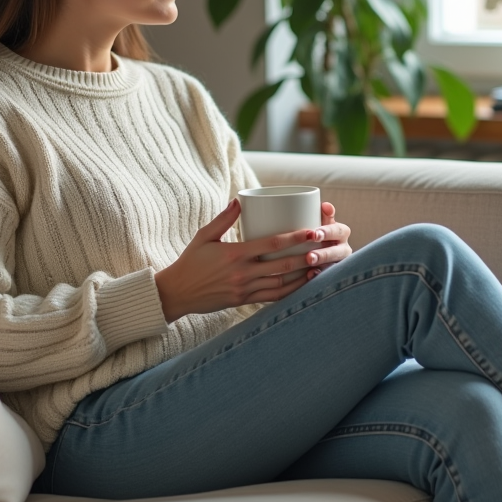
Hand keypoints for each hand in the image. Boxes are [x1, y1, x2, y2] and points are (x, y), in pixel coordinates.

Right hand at [154, 199, 323, 321]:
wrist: (176, 293)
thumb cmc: (190, 261)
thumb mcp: (204, 236)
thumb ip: (223, 219)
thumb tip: (239, 200)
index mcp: (234, 254)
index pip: (271, 244)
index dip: (295, 238)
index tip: (312, 231)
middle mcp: (242, 273)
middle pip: (282, 265)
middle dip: (306, 256)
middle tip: (324, 246)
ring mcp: (244, 289)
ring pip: (281, 283)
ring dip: (302, 275)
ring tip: (321, 265)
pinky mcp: (243, 301)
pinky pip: (272, 297)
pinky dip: (290, 291)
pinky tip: (303, 284)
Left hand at [304, 202, 351, 277]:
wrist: (312, 251)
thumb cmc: (316, 232)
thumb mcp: (319, 223)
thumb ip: (323, 215)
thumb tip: (325, 205)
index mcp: (340, 233)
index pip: (338, 231)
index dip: (328, 232)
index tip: (314, 234)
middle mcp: (343, 248)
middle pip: (338, 251)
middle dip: (324, 253)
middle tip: (309, 255)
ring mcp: (339, 263)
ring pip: (334, 266)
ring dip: (322, 266)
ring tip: (309, 265)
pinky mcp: (332, 275)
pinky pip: (328, 277)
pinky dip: (319, 276)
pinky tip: (310, 275)